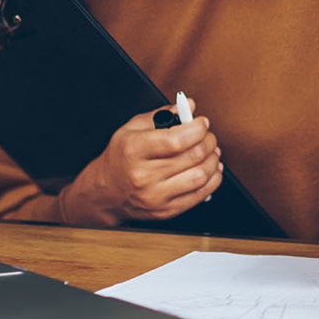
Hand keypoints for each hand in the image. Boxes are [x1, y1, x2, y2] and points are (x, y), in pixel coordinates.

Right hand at [61, 99, 222, 225]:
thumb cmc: (121, 157)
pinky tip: (211, 169)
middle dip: (208, 141)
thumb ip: (162, 114)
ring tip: (211, 151)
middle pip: (193, 156)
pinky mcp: (166, 211)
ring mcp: (155, 196)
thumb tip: (190, 106)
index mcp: (134, 150)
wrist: (105, 193)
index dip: (197, 128)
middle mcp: (143, 175)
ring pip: (200, 176)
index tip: (202, 122)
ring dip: (213, 160)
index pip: (176, 139)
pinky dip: (213, 179)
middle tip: (208, 136)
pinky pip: (200, 194)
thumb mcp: (131, 129)